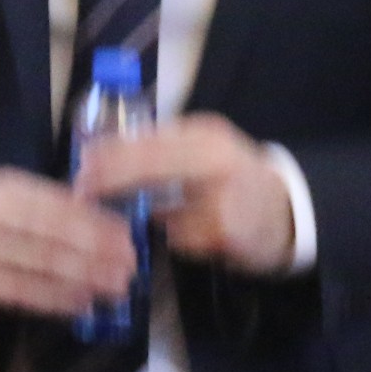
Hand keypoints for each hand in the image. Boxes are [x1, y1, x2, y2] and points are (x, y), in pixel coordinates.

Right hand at [0, 167, 134, 315]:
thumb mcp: (7, 201)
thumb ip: (48, 207)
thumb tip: (106, 222)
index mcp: (5, 187)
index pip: (60, 203)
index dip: (98, 220)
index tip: (129, 234)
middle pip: (57, 234)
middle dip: (100, 251)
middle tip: (132, 266)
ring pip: (45, 264)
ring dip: (87, 277)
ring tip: (118, 287)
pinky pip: (25, 292)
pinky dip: (58, 299)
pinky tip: (84, 304)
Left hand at [74, 116, 296, 274]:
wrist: (289, 211)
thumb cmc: (235, 179)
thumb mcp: (203, 152)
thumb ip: (162, 151)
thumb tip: (101, 156)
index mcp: (205, 133)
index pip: (147, 139)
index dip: (109, 153)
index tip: (81, 165)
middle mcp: (214, 159)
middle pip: (148, 166)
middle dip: (110, 179)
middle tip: (83, 192)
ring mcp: (220, 196)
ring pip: (159, 209)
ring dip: (144, 216)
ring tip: (151, 217)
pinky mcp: (223, 231)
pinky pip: (178, 237)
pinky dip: (175, 238)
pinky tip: (192, 234)